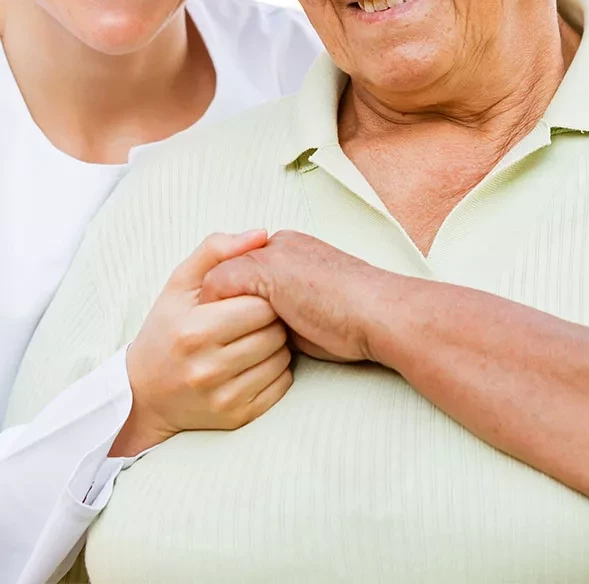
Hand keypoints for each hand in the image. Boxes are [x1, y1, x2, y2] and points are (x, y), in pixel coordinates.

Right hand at [112, 231, 292, 456]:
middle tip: (255, 316)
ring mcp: (223, 397)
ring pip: (281, 358)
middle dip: (271, 318)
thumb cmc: (165, 329)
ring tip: (253, 336)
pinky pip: (282, 385)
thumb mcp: (179, 283)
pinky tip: (255, 361)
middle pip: (273, 331)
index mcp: (193, 330)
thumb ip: (217, 250)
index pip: (259, 304)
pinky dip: (276, 370)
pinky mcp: (237, 417)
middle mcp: (208, 368)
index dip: (262, 294)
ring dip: (276, 343)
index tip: (251, 294)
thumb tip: (262, 234)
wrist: (144, 394)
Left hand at [198, 230, 388, 363]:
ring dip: (212, 311)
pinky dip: (212, 312)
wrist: (380, 313)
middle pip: (227, 270)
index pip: (245, 270)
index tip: (224, 328)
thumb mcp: (312, 308)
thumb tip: (260, 331)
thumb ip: (283, 309)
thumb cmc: (355, 321)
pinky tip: (219, 337)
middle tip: (207, 338)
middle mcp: (279, 246)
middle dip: (216, 304)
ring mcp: (270, 255)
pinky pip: (215, 287)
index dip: (232, 301)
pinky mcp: (263, 270)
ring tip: (209, 342)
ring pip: (217, 278)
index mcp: (293, 250)